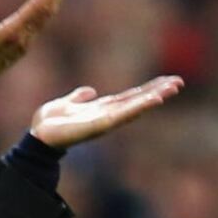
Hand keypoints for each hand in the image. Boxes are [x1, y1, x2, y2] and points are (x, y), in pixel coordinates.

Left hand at [30, 76, 184, 148]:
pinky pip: (124, 114)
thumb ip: (78, 97)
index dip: (147, 89)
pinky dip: (139, 107)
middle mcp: (108, 115)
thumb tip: (89, 90)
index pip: (129, 97)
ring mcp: (106, 120)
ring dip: (154, 98)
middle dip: (158, 91)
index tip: (166, 80)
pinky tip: (154, 99)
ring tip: (172, 89)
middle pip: (137, 101)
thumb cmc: (50, 123)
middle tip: (179, 82)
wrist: (38, 136)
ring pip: (135, 107)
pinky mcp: (102, 125)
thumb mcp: (66, 103)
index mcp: (101, 109)